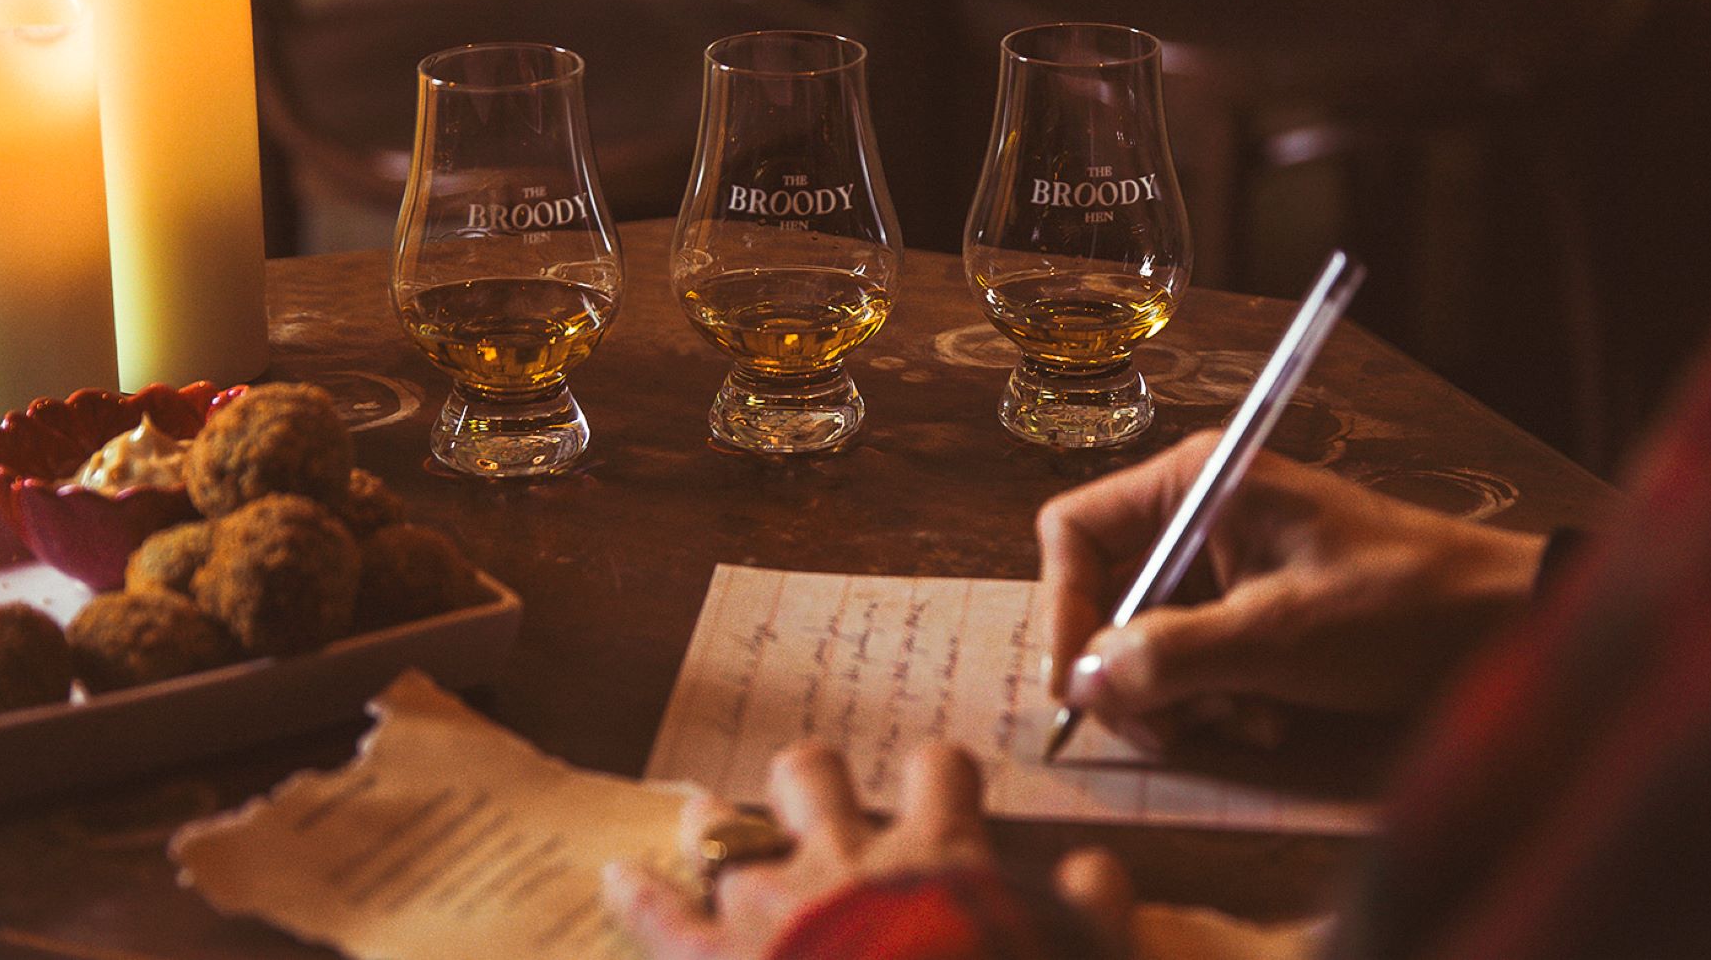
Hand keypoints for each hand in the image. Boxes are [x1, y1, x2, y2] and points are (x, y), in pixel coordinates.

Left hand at [604, 741, 1131, 958]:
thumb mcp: (1067, 956)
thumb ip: (1092, 913)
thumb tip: (1096, 870)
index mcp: (932, 856)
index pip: (940, 768)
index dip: (940, 777)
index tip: (941, 792)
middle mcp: (844, 859)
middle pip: (813, 769)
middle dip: (812, 779)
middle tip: (814, 801)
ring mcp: (768, 907)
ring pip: (725, 826)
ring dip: (720, 826)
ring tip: (709, 821)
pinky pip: (659, 914)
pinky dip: (637, 896)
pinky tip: (614, 878)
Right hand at [1038, 433, 1545, 751]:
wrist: (1504, 623)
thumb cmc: (1400, 608)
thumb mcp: (1276, 637)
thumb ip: (1170, 656)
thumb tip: (1081, 680)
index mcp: (1195, 482)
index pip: (1074, 531)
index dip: (1063, 608)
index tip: (1078, 685)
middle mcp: (1198, 510)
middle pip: (1104, 593)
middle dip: (1130, 670)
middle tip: (1168, 731)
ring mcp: (1225, 557)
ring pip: (1146, 635)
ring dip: (1181, 694)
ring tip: (1245, 720)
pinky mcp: (1250, 601)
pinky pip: (1193, 654)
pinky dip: (1217, 696)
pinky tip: (1268, 718)